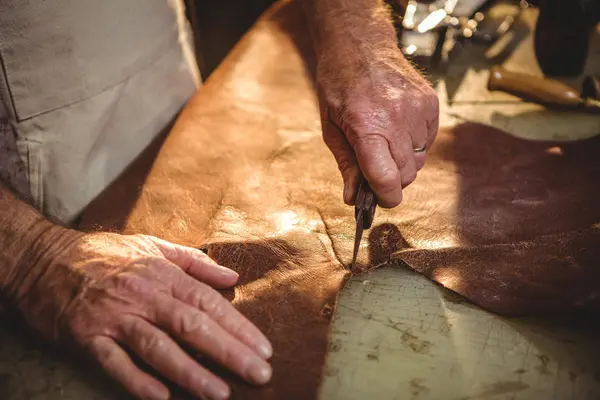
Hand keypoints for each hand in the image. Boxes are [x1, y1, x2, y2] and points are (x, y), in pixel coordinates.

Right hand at [13, 230, 272, 399]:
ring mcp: (115, 318)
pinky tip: (162, 398)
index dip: (239, 326)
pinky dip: (137, 381)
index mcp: (163, 274)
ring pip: (159, 347)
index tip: (263, 348)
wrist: (45, 257)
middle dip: (229, 351)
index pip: (209, 302)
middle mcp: (144, 296)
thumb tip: (233, 275)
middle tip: (259, 373)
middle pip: (192, 325)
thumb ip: (195, 262)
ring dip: (191, 371)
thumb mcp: (154, 245)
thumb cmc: (106, 254)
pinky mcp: (88, 337)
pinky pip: (115, 363)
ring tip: (221, 393)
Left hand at [317, 51, 438, 207]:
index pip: (387, 179)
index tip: (381, 200)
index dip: (386, 197)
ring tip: (385, 138)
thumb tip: (353, 199)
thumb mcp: (331, 127)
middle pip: (407, 175)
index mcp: (367, 127)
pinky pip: (428, 141)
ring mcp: (417, 109)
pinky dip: (415, 142)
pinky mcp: (431, 103)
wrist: (360, 45)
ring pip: (419, 160)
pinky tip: (398, 126)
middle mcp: (396, 118)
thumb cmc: (339, 85)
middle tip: (376, 166)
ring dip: (403, 160)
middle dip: (392, 179)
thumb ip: (346, 165)